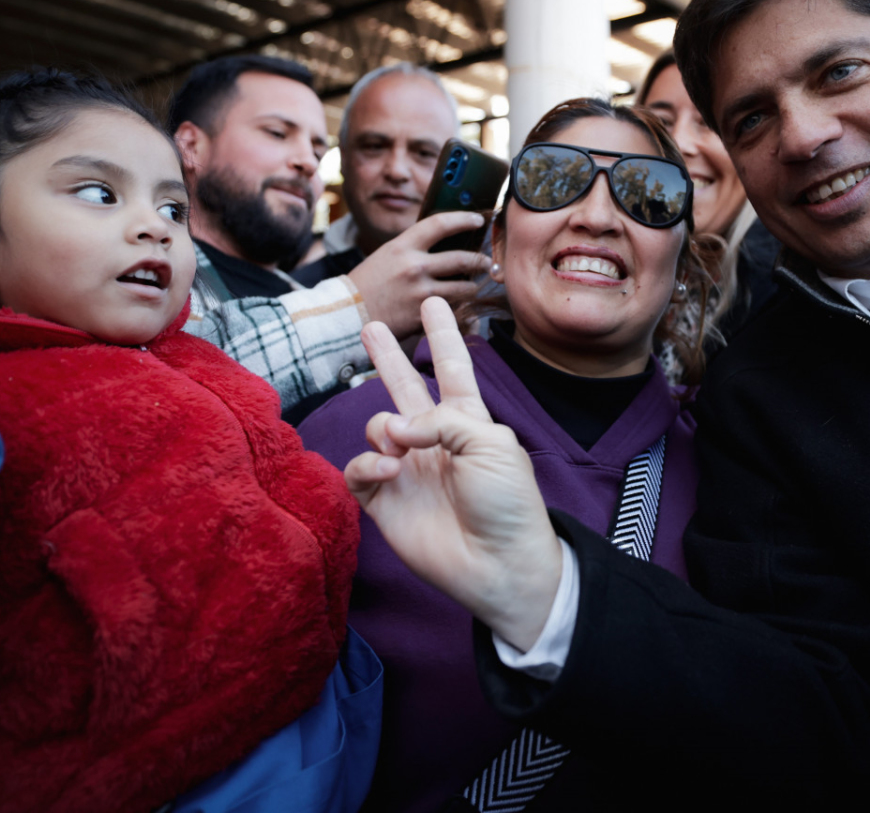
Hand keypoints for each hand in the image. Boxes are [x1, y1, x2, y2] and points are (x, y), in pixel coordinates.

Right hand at [346, 212, 492, 339]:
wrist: (345, 315)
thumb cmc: (366, 284)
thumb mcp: (387, 255)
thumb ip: (414, 249)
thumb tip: (445, 242)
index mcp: (403, 246)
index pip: (441, 224)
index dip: (464, 219)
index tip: (479, 219)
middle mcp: (414, 267)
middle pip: (463, 259)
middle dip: (481, 261)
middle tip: (487, 262)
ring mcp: (420, 293)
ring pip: (465, 288)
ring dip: (472, 288)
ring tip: (471, 287)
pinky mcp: (423, 317)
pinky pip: (454, 311)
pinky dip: (462, 310)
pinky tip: (462, 309)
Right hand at [346, 297, 562, 649]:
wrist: (499, 565)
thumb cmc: (509, 503)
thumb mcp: (490, 442)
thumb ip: (441, 419)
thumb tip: (393, 430)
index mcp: (469, 422)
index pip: (452, 369)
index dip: (442, 336)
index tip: (435, 304)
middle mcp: (435, 441)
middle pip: (404, 388)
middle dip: (388, 358)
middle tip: (370, 325)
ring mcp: (408, 470)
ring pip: (377, 427)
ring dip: (385, 428)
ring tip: (403, 449)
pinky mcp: (385, 501)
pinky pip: (360, 468)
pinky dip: (368, 463)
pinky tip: (389, 470)